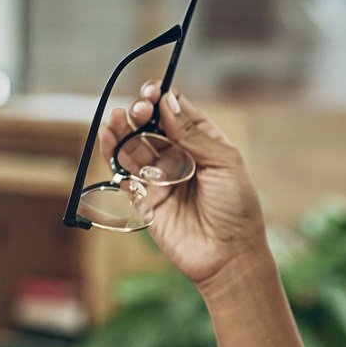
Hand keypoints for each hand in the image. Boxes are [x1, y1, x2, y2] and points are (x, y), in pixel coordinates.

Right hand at [100, 82, 269, 290]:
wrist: (229, 255)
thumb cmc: (236, 207)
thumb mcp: (223, 163)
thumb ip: (192, 133)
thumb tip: (167, 101)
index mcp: (204, 144)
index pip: (177, 113)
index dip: (162, 100)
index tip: (152, 92)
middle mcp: (180, 158)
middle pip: (151, 126)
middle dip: (141, 113)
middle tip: (137, 109)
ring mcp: (160, 178)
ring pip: (134, 146)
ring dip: (123, 130)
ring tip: (117, 118)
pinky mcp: (144, 199)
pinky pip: (124, 173)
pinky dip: (113, 154)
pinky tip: (109, 138)